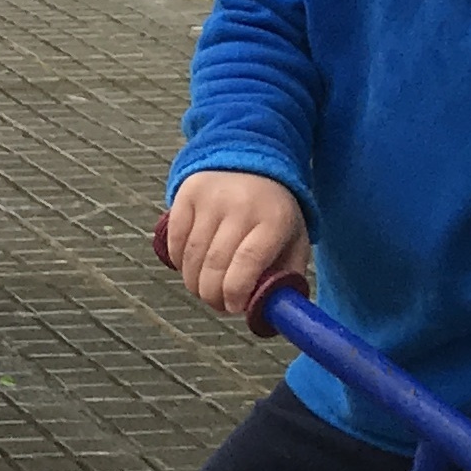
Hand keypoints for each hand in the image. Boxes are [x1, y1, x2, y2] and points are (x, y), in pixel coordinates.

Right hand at [161, 169, 307, 317]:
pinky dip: (179, 263)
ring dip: (194, 283)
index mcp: (273, 219)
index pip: (248, 262)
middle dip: (212, 295)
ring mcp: (211, 199)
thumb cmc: (274, 211)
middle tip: (218, 305)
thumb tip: (270, 312)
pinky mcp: (187, 195)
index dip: (236, 291)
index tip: (234, 308)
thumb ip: (287, 276)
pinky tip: (191, 268)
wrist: (251, 158)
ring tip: (204, 290)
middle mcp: (240, 206)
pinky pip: (175, 241)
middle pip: (215, 264)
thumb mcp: (294, 238)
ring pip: (192, 256)